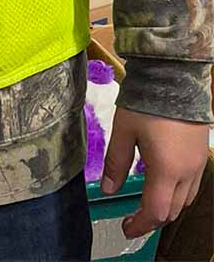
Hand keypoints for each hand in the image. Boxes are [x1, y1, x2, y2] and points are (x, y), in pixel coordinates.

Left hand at [102, 107, 207, 238]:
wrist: (174, 78)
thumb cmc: (145, 104)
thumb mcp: (123, 132)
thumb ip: (116, 163)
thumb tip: (107, 189)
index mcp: (167, 170)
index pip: (156, 211)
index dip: (140, 224)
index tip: (126, 229)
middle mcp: (187, 173)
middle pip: (173, 210)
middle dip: (152, 218)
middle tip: (132, 218)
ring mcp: (197, 164)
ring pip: (185, 200)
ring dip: (167, 207)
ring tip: (146, 203)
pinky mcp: (200, 154)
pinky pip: (192, 185)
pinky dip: (177, 193)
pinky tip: (162, 184)